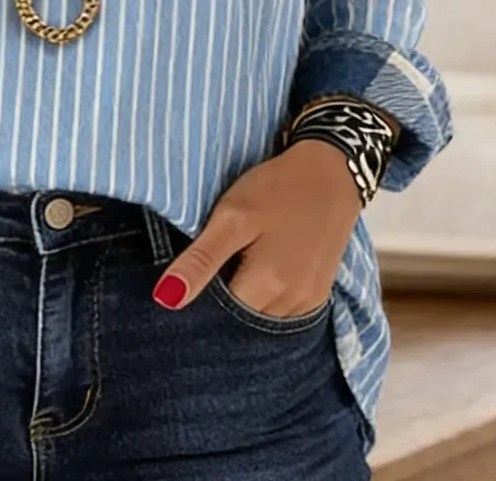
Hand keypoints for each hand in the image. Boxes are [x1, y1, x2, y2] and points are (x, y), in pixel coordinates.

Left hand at [152, 139, 362, 315]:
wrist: (330, 173)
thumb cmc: (276, 189)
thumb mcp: (232, 216)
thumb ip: (201, 260)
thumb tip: (166, 299)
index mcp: (268, 285)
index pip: (217, 316)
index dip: (200, 295)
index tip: (195, 269)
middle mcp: (291, 304)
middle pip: (240, 321)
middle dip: (221, 300)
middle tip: (218, 258)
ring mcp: (308, 302)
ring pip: (260, 319)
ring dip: (244, 298)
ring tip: (239, 259)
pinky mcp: (317, 295)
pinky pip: (281, 312)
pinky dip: (264, 297)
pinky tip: (259, 268)